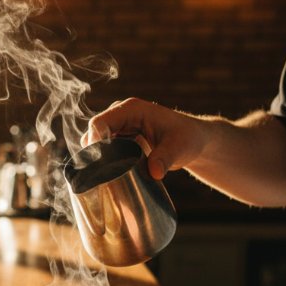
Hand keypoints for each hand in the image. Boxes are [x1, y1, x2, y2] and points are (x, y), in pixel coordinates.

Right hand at [85, 98, 208, 179]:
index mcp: (131, 109)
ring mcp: (117, 125)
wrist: (192, 140)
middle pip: (93, 133)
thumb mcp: (179, 148)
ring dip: (98, 158)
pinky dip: (103, 160)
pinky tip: (111, 174)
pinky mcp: (118, 137)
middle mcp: (119, 114)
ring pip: (94, 142)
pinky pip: (102, 148)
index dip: (94, 143)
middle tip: (103, 176)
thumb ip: (166, 158)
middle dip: (94, 154)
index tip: (99, 164)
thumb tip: (154, 172)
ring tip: (108, 176)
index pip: (100, 123)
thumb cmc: (187, 138)